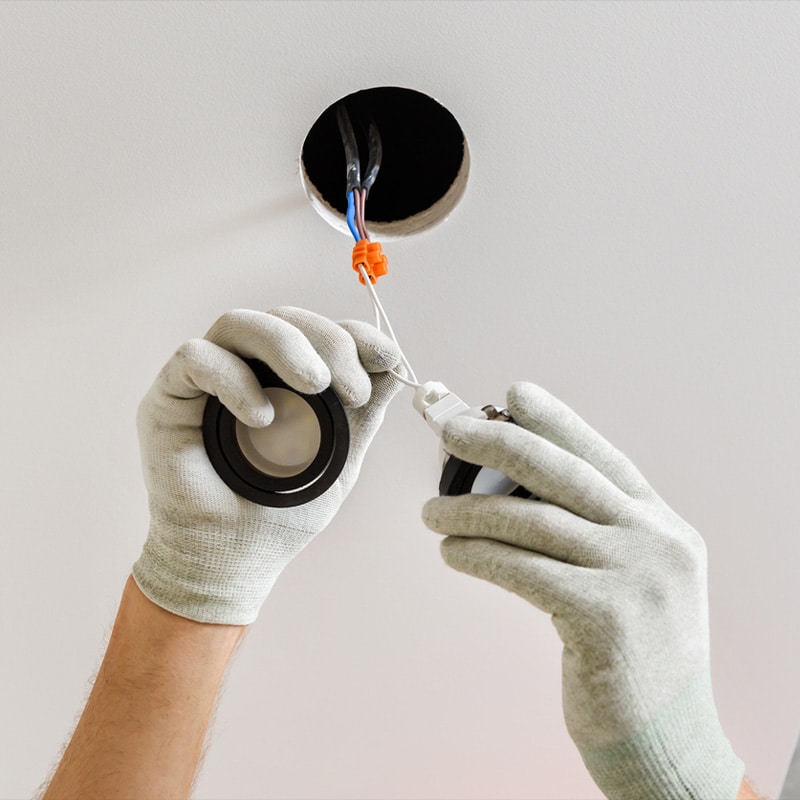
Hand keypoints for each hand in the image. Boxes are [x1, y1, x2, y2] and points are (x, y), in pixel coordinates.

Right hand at [133, 307, 401, 624]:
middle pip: (284, 318)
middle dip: (328, 343)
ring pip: (240, 324)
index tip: (386, 359)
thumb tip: (395, 368)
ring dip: (285, 345)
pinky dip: (234, 379)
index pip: (317, 332)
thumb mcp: (339, 457)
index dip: (353, 335)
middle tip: (353, 390)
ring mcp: (207, 379)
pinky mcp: (170, 396)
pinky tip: (263, 417)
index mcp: (284, 377)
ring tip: (316, 384)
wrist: (235, 560)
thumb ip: (363, 413)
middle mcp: (245, 368)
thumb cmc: (282, 511)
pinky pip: (196, 358)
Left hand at [423, 382, 744, 799]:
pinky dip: (478, 554)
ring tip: (430, 511)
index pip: (601, 456)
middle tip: (449, 427)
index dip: (556, 419)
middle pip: (562, 472)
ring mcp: (635, 577)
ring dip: (470, 509)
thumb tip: (510, 486)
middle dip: (499, 441)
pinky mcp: (605, 618)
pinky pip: (523, 569)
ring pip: (533, 520)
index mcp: (661, 525)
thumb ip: (590, 533)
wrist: (667, 741)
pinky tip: (450, 551)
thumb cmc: (632, 657)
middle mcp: (655, 540)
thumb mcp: (629, 581)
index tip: (513, 392)